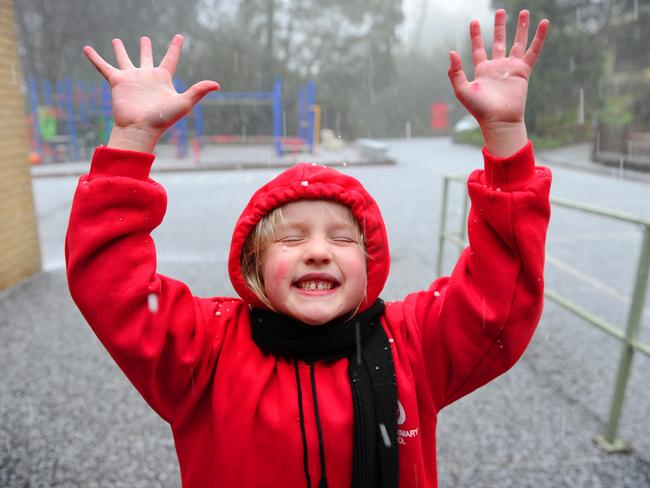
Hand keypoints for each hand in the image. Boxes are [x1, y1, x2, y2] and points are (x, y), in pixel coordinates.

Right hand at [83, 35, 219, 151]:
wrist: (141, 128)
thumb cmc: (163, 118)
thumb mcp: (184, 103)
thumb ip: (198, 91)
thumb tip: (217, 84)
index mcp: (162, 79)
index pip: (170, 58)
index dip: (175, 47)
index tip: (179, 36)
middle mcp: (146, 77)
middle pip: (146, 58)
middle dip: (146, 48)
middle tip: (145, 38)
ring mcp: (131, 79)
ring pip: (125, 60)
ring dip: (121, 50)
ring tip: (117, 40)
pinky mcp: (117, 82)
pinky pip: (103, 67)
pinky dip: (95, 58)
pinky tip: (86, 48)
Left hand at [448, 10, 548, 155]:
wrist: (499, 119)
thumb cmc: (479, 108)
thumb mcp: (462, 90)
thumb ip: (455, 72)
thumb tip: (452, 52)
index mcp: (483, 70)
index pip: (479, 49)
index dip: (476, 35)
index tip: (474, 22)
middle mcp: (497, 67)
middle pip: (499, 41)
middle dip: (499, 26)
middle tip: (500, 11)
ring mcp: (511, 68)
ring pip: (517, 43)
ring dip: (520, 27)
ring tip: (523, 12)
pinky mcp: (524, 71)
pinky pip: (533, 50)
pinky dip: (539, 37)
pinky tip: (544, 23)